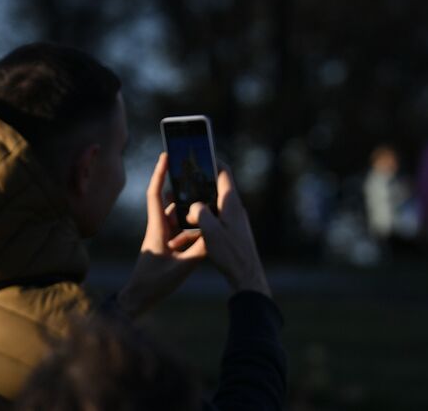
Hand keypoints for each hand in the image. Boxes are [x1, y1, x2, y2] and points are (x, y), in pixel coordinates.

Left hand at [117, 152, 207, 316]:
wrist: (138, 301)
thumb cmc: (153, 284)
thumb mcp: (181, 268)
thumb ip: (200, 250)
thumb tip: (216, 234)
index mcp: (157, 228)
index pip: (156, 194)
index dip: (160, 173)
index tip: (166, 154)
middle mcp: (159, 228)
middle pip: (172, 203)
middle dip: (185, 192)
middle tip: (201, 178)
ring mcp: (163, 238)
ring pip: (179, 218)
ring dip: (192, 213)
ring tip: (210, 205)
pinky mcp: (167, 247)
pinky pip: (182, 232)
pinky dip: (193, 230)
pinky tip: (208, 232)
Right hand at [190, 164, 269, 296]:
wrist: (246, 275)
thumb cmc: (230, 254)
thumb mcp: (211, 233)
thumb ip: (200, 214)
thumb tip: (194, 205)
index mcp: (231, 202)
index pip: (224, 173)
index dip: (212, 160)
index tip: (200, 153)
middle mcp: (234, 207)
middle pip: (216, 186)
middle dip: (200, 182)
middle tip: (183, 178)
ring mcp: (234, 218)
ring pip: (214, 203)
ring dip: (199, 203)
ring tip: (181, 204)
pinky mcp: (232, 229)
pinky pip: (215, 216)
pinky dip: (202, 216)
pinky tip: (189, 226)